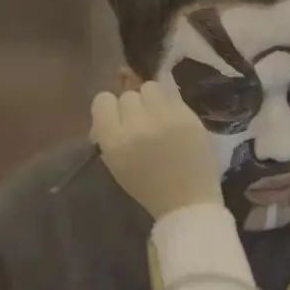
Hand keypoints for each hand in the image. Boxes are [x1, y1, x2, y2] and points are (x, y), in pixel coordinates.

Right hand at [90, 81, 220, 218]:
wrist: (187, 201)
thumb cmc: (148, 188)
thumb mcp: (116, 165)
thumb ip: (108, 135)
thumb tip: (109, 115)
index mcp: (114, 141)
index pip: (102, 101)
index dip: (109, 108)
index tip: (117, 118)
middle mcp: (136, 125)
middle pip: (127, 95)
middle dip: (133, 107)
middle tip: (141, 123)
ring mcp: (164, 118)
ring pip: (150, 88)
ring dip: (152, 101)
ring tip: (159, 117)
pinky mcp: (187, 115)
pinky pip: (172, 96)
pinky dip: (170, 106)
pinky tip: (175, 122)